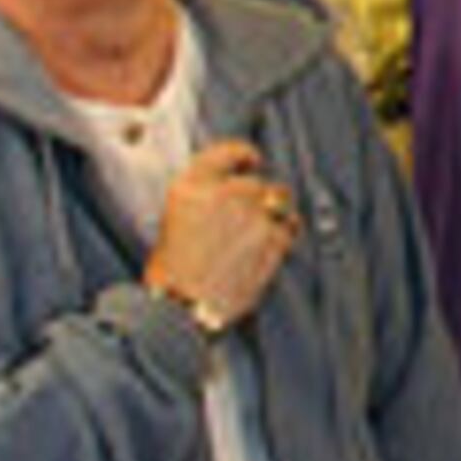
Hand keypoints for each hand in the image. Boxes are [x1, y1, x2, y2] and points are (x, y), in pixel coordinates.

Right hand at [147, 140, 297, 329]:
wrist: (183, 309)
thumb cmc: (171, 273)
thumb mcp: (173, 219)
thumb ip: (203, 196)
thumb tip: (230, 190)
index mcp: (192, 185)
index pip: (229, 151)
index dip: (245, 156)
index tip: (251, 161)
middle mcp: (225, 193)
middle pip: (257, 180)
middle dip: (256, 195)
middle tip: (248, 214)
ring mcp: (253, 215)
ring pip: (279, 199)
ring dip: (275, 210)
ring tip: (263, 228)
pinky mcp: (273, 239)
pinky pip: (289, 226)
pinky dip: (285, 232)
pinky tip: (273, 243)